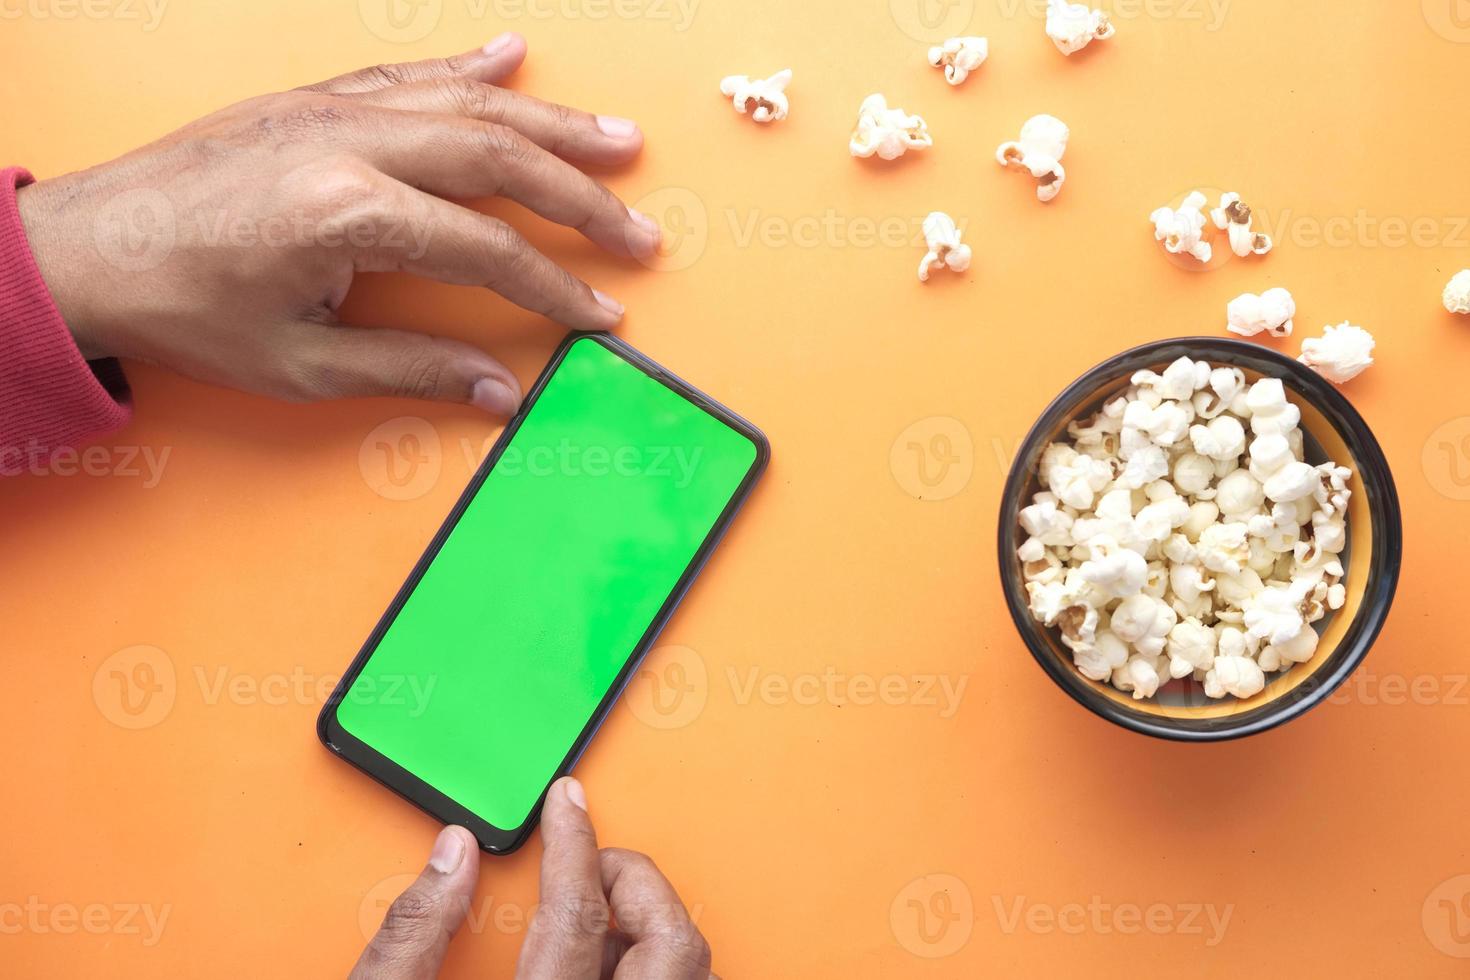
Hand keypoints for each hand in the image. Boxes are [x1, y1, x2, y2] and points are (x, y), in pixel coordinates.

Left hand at [15, 34, 660, 416]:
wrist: (84, 248)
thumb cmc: (181, 309)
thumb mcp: (299, 364)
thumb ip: (411, 369)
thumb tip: (496, 391)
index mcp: (348, 213)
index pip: (489, 249)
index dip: (556, 285)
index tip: (601, 313)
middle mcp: (348, 144)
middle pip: (500, 158)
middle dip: (582, 196)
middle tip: (640, 227)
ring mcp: (329, 111)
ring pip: (467, 103)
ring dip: (551, 119)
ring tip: (617, 137)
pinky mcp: (309, 100)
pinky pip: (406, 74)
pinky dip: (466, 67)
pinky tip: (511, 55)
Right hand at [352, 778, 713, 978]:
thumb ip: (412, 935)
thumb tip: (453, 853)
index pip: (579, 914)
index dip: (574, 844)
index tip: (568, 802)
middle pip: (668, 939)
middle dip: (632, 881)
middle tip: (585, 860)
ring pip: (694, 971)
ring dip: (653, 927)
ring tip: (597, 914)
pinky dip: (657, 966)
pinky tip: (612, 961)